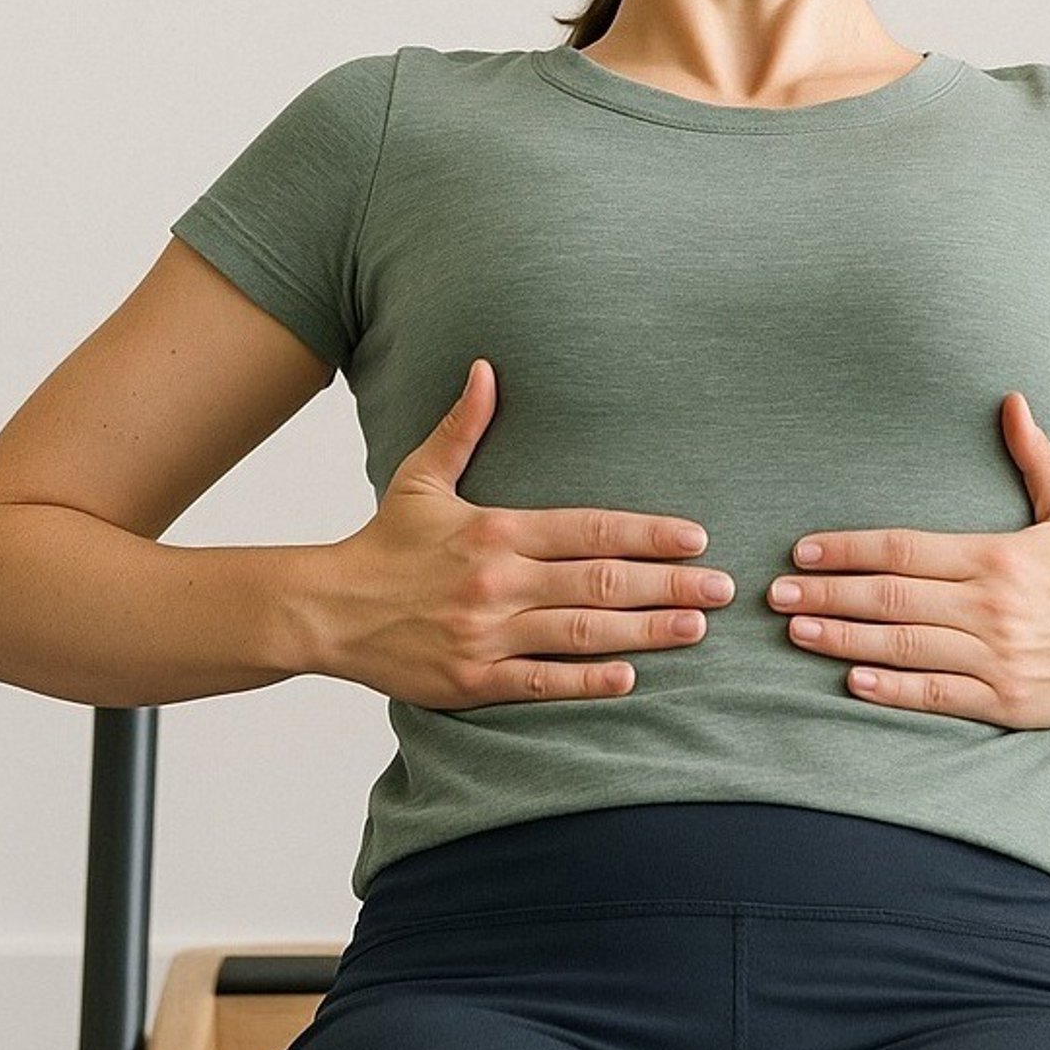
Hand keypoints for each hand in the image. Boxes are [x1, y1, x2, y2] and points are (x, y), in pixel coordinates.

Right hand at [312, 358, 731, 708]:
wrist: (326, 609)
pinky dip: (588, 682)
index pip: (589, 529)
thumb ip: (462, 426)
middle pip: (600, 583)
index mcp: (496, 530)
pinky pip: (543, 683)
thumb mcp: (422, 478)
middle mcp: (498, 581)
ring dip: (646, 631)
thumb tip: (485, 366)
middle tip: (723, 589)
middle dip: (668, 585)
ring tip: (696, 628)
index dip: (647, 533)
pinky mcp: (474, 681)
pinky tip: (631, 677)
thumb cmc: (383, 543)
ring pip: (582, 633)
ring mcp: (488, 635)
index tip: (694, 537)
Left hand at [767, 393, 1049, 727]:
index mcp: (997, 556)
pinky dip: (891, 689)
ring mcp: (997, 656)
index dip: (847, 550)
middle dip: (828, 595)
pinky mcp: (1004, 700)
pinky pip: (937, 694)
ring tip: (796, 632)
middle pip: (892, 598)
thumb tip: (1012, 399)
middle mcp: (991, 606)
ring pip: (904, 647)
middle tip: (775, 594)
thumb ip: (1034, 455)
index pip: (904, 549)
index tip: (802, 551)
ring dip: (844, 640)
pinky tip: (851, 679)